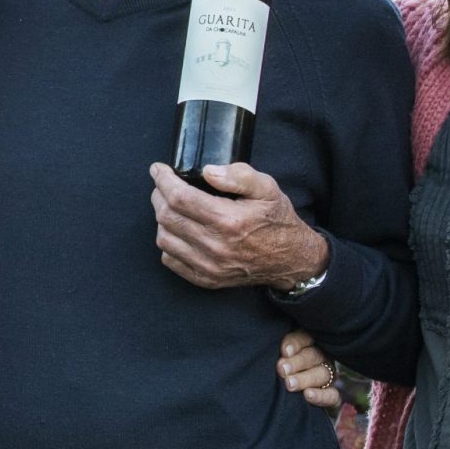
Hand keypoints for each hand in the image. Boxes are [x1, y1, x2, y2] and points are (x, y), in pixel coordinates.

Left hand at [149, 162, 329, 290]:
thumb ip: (239, 176)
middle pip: (167, 217)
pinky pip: (171, 260)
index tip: (158, 169)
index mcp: (228, 221)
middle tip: (162, 185)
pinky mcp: (206, 279)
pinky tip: (177, 230)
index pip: (180, 198)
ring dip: (161, 219)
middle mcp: (215, 246)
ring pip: (164, 239)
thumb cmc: (276, 220)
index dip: (163, 180)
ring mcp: (209, 266)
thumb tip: (208, 171)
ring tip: (169, 206)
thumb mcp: (267, 189)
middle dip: (158, 195)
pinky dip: (168, 242)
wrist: (291, 259)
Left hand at [278, 331, 340, 409]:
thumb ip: (281, 353)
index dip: (295, 343)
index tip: (284, 352)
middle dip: (296, 363)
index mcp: (309, 343)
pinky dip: (321, 396)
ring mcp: (329, 376)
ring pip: (322, 374)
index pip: (305, 337)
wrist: (297, 397)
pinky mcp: (333, 395)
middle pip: (313, 355)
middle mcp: (321, 357)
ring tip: (289, 384)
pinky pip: (332, 395)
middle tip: (282, 369)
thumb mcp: (280, 356)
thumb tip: (278, 356)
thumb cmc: (282, 369)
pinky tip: (308, 395)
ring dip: (305, 379)